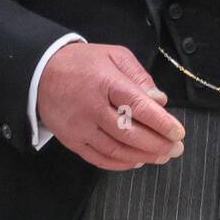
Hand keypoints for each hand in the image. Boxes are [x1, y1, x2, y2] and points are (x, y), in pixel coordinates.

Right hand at [37, 42, 184, 171]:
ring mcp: (80, 127)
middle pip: (129, 132)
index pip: (139, 106)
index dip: (161, 123)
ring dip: (142, 156)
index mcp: (106, 82)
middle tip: (176, 149)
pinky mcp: (71, 140)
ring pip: (116, 149)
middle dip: (157, 144)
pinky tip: (136, 161)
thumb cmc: (83, 63)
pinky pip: (98, 158)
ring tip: (162, 157)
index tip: (178, 132)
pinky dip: (120, 163)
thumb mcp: (115, 56)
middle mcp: (92, 107)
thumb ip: (139, 77)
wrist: (41, 72)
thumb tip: (160, 100)